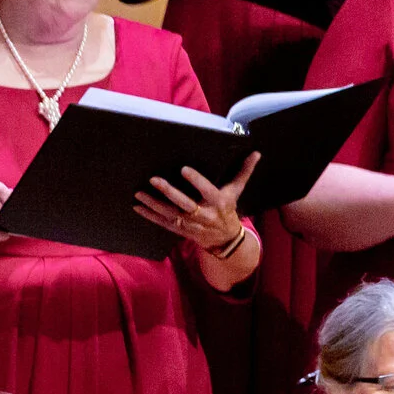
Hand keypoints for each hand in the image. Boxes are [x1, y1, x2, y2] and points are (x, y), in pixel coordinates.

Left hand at [136, 152, 257, 252]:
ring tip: (139, 194)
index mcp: (218, 203)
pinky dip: (149, 216)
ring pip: (169, 214)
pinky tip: (137, 208)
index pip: (206, 190)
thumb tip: (256, 153)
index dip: (196, 180)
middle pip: (184, 203)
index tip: (184, 169)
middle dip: (169, 192)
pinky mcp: (180, 230)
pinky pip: (162, 223)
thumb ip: (243, 172)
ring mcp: (190, 224)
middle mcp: (203, 214)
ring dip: (153, 204)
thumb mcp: (236, 191)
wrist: (224, 240)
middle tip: (154, 180)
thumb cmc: (228, 210)